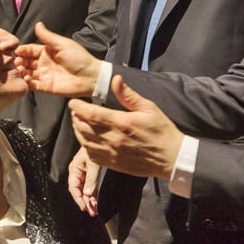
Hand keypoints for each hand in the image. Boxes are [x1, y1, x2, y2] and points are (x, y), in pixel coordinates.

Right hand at [14, 21, 100, 97]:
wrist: (90, 77)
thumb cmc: (79, 58)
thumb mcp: (63, 44)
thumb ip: (48, 36)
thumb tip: (38, 24)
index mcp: (47, 51)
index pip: (30, 50)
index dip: (22, 50)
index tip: (15, 51)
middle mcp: (44, 63)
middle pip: (26, 62)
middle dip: (19, 62)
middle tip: (15, 63)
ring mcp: (45, 75)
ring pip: (28, 73)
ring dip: (21, 72)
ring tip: (19, 71)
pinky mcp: (46, 87)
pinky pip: (33, 85)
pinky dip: (27, 83)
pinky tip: (25, 79)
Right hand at [68, 147, 101, 216]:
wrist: (102, 139)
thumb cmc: (94, 148)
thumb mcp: (93, 163)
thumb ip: (91, 179)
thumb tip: (88, 194)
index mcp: (74, 169)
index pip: (73, 187)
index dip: (77, 198)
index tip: (83, 206)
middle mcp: (78, 174)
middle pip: (79, 191)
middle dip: (85, 202)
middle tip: (90, 212)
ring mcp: (85, 176)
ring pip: (86, 191)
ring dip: (90, 201)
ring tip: (94, 212)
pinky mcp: (92, 176)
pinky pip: (92, 188)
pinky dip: (94, 196)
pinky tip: (96, 204)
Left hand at [69, 75, 183, 178]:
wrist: (171, 158)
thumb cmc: (161, 131)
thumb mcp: (149, 107)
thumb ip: (128, 95)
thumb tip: (115, 79)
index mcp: (121, 123)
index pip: (91, 114)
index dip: (78, 107)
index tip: (73, 102)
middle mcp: (113, 139)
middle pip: (84, 127)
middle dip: (75, 117)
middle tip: (75, 110)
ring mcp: (112, 153)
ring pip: (85, 142)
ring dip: (78, 131)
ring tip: (78, 122)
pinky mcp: (113, 164)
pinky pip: (92, 156)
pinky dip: (85, 146)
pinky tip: (87, 139)